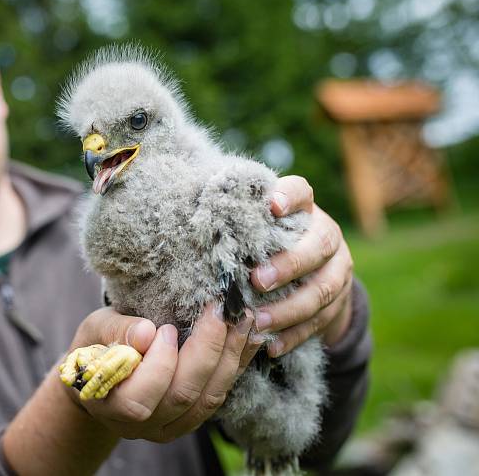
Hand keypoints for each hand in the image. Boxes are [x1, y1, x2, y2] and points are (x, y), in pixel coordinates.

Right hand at [63, 305, 254, 442]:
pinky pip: (218, 395)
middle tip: (218, 312)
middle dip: (206, 351)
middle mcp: (140, 425)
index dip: (159, 366)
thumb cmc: (94, 346)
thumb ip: (118, 332)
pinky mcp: (190, 419)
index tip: (166, 329)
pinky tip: (248, 337)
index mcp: (109, 405)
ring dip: (229, 356)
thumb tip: (148, 332)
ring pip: (207, 398)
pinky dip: (236, 365)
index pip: (138, 399)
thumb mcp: (95, 330)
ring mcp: (168, 427)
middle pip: (182, 396)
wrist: (99, 372)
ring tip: (243, 319)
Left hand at [250, 175, 353, 356]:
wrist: (314, 274)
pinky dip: (295, 335)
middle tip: (257, 281)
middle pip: (319, 245)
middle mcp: (327, 235)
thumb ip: (242, 226)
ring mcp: (339, 269)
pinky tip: (271, 345)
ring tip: (259, 321)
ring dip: (289, 309)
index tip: (272, 205)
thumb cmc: (267, 246)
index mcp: (305, 210)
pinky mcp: (340, 302)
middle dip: (288, 265)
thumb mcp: (258, 231)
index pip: (301, 191)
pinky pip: (321, 322)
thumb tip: (197, 224)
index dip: (290, 195)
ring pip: (322, 290)